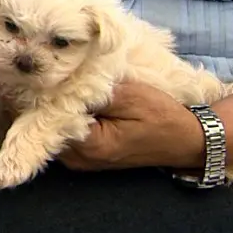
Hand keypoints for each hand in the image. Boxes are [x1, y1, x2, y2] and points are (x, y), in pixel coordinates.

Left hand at [60, 83, 205, 170]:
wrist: (185, 141)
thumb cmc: (161, 117)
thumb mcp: (131, 96)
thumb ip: (94, 91)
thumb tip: (62, 81)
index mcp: (89, 145)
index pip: (50, 119)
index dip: (48, 93)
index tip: (50, 72)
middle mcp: (79, 159)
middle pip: (47, 126)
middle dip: (50, 100)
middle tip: (55, 73)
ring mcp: (81, 160)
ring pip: (54, 129)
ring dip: (59, 107)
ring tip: (65, 81)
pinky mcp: (86, 154)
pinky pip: (66, 133)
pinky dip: (68, 115)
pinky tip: (75, 97)